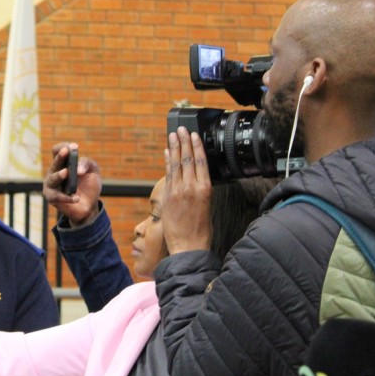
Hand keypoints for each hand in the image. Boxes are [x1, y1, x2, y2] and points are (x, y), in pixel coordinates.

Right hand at [43, 142, 102, 226]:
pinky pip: (58, 196)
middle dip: (60, 157)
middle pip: (55, 162)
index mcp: (63, 162)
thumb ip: (86, 164)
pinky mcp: (52, 198)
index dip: (63, 147)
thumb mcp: (93, 170)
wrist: (89, 205)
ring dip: (59, 175)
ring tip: (66, 173)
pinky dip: (67, 197)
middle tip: (66, 152)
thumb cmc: (89, 185)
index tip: (73, 147)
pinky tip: (77, 198)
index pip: (57, 150)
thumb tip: (78, 170)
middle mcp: (54, 171)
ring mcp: (52, 185)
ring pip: (52, 179)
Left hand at [162, 127, 213, 254]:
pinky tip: (167, 152)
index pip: (201, 162)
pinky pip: (168, 174)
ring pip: (177, 164)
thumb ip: (201, 192)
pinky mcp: (168, 197)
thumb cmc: (201, 232)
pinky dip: (167, 161)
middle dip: (184, 141)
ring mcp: (178, 191)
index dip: (197, 146)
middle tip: (181, 128)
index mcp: (205, 189)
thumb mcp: (207, 207)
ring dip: (175, 147)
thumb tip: (196, 181)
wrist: (188, 246)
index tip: (194, 135)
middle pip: (188, 159)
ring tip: (173, 135)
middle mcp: (192, 187)